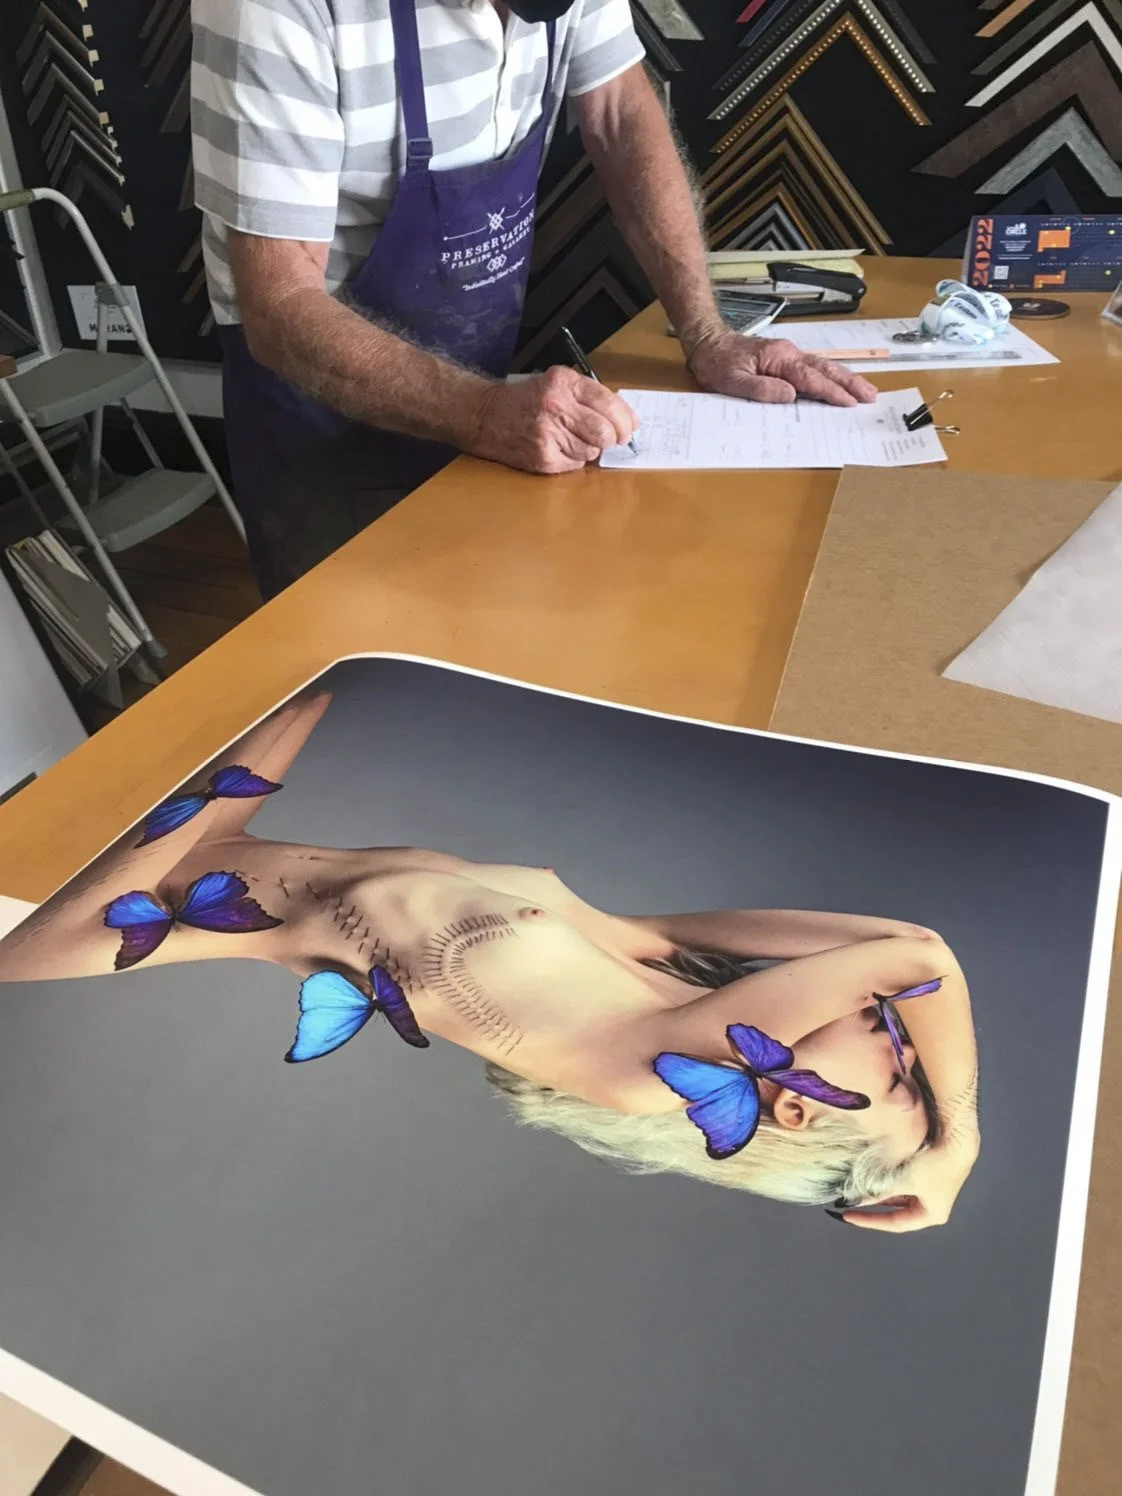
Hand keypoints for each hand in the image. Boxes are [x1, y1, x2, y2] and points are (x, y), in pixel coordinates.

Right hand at [467, 366, 638, 474]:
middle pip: (605, 432)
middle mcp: (556, 406)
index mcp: (564, 383)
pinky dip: (574, 458)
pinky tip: (559, 447)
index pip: (608, 403)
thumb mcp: (557, 383)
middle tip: (609, 438)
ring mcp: (548, 434)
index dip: (625, 419)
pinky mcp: (543, 457)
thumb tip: (626, 419)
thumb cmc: (527, 400)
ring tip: (572, 437)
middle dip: (612, 437)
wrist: (488, 416)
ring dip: (590, 447)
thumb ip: (589, 395)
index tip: (630, 427)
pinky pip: (576, 463)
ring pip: (592, 450)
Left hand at [686, 329, 878, 407]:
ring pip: (823, 367)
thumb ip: (761, 389)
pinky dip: (831, 377)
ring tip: (866, 391)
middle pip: (825, 369)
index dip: (831, 392)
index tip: (850, 403)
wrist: (708, 343)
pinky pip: (813, 368)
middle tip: (871, 396)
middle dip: (850, 383)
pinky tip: (841, 384)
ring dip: (845, 379)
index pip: (810, 378)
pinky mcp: (785, 360)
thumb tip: (790, 396)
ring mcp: (788, 355)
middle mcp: (788, 353)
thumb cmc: (716, 363)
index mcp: (778, 358)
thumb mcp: (731, 382)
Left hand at [837, 1136, 978, 1232]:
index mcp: (932, 1214)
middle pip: (898, 1209)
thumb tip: (858, 1198)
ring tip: (860, 1184)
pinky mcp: (932, 1171)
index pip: (895, 1224)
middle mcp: (934, 1204)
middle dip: (876, 1203)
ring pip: (901, 1193)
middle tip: (853, 1199)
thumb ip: (880, 1191)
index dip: (870, 1221)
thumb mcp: (903, 1182)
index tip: (849, 1216)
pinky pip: (905, 1179)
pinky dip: (890, 1177)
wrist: (958, 1140)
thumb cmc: (936, 1166)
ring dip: (883, 1189)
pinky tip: (877, 1170)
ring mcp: (933, 1187)